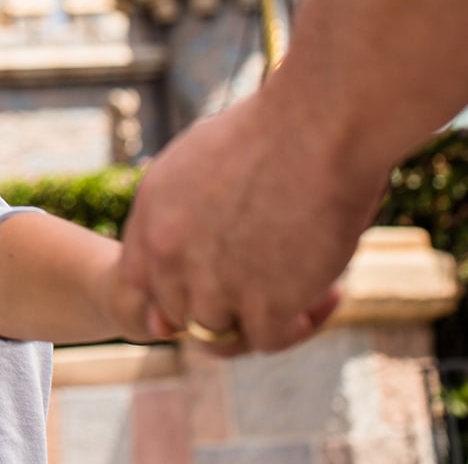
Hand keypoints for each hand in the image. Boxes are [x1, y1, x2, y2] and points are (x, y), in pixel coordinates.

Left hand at [120, 91, 381, 354]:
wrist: (316, 128)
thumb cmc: (271, 128)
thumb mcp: (200, 154)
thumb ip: (183, 199)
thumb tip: (195, 232)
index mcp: (151, 214)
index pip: (139, 276)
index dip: (174, 283)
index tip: (215, 275)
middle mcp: (171, 254)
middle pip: (178, 310)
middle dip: (218, 302)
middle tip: (267, 282)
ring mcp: (214, 284)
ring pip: (220, 332)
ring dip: (260, 315)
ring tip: (306, 284)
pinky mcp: (264, 305)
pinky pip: (267, 339)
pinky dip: (299, 324)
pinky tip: (329, 291)